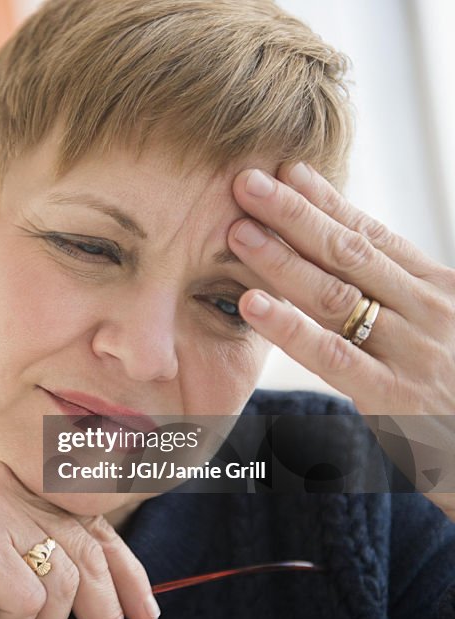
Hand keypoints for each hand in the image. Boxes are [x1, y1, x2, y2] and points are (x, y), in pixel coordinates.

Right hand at [0, 460, 158, 618]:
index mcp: (12, 480)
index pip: (89, 519)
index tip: (143, 610)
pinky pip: (30, 598)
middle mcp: (8, 485)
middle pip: (88, 550)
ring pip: (65, 579)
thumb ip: (33, 547)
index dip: (126, 567)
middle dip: (107, 613)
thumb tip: (103, 588)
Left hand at [227, 163, 454, 516]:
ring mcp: (412, 351)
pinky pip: (333, 356)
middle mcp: (428, 310)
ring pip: (335, 295)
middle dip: (294, 213)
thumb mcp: (450, 327)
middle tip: (245, 181)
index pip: (374, 235)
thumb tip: (360, 256)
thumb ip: (411, 295)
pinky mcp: (397, 396)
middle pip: (348, 252)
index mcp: (442, 288)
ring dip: (281, 259)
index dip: (328, 201)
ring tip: (236, 230)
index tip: (288, 170)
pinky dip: (290, 328)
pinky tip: (253, 304)